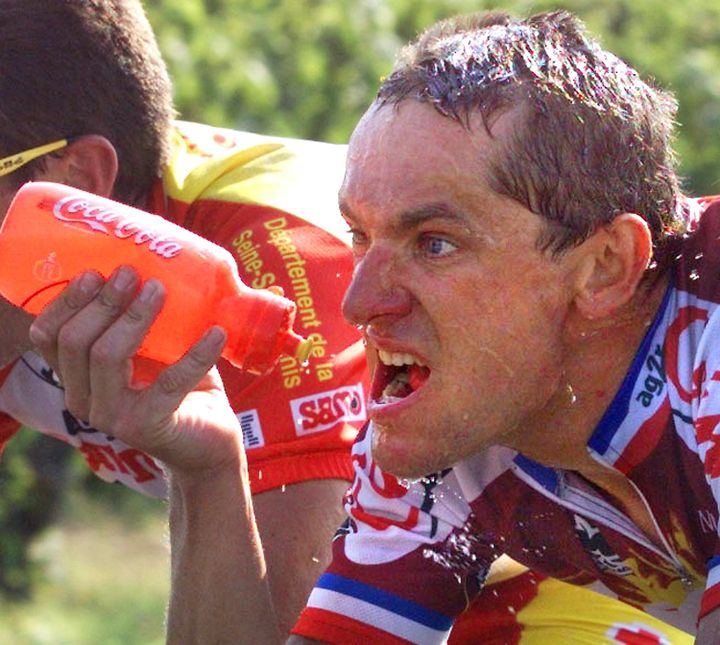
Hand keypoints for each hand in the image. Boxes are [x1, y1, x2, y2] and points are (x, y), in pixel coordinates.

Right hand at [29, 266, 244, 476]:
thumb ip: (145, 319)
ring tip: (160, 290)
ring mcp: (113, 417)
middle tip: (132, 273)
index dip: (66, 301)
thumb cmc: (180, 388)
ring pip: (108, 356)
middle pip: (76, 341)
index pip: (49, 336)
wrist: (209, 442)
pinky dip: (196, 353)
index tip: (94, 271)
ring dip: (135, 317)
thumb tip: (158, 261)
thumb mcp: (156, 350)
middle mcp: (84, 400)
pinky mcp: (148, 426)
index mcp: (77, 378)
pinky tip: (217, 333)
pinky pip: (170, 381)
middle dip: (103, 302)